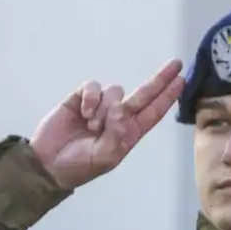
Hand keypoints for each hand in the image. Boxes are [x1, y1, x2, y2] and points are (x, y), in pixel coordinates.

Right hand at [30, 61, 187, 189]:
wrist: (48, 162)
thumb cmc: (80, 165)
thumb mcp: (105, 158)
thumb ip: (117, 135)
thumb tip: (122, 109)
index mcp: (129, 132)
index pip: (154, 112)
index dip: (168, 97)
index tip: (182, 81)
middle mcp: (119, 117)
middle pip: (144, 93)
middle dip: (160, 79)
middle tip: (176, 64)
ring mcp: (100, 106)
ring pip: (116, 91)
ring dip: (104, 109)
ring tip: (92, 126)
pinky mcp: (81, 97)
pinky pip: (94, 87)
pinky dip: (91, 99)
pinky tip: (83, 113)